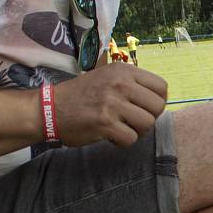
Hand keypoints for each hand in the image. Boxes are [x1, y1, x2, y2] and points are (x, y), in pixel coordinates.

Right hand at [53, 63, 167, 146]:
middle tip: (132, 121)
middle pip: (158, 107)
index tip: (144, 108)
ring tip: (121, 128)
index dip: (157, 102)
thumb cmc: (83, 96)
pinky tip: (110, 136)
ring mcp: (112, 103)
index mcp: (124, 70)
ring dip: (137, 131)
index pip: (162, 87)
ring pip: (147, 124)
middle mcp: (120, 84)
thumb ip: (133, 84)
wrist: (49, 109)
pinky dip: (122, 142)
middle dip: (149, 118)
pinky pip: (131, 139)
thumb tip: (160, 99)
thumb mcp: (108, 77)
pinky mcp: (105, 123)